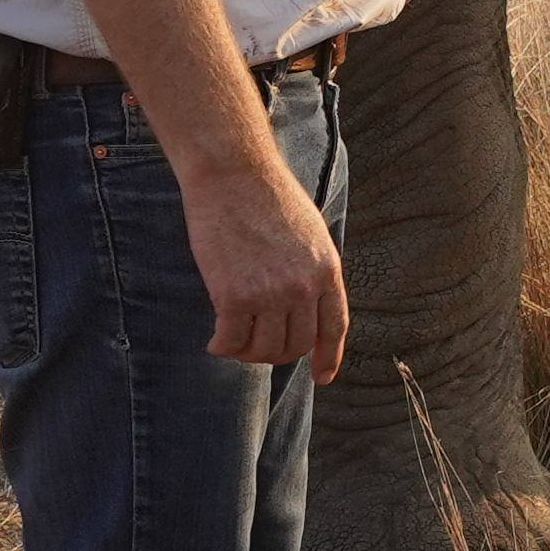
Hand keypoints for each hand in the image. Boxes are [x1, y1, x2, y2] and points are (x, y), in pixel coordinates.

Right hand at [183, 138, 351, 375]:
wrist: (233, 174)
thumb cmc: (266, 197)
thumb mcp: (309, 233)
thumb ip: (311, 271)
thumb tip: (307, 307)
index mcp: (327, 269)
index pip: (334, 327)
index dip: (329, 356)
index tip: (323, 376)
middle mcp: (304, 287)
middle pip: (296, 345)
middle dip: (276, 353)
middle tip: (254, 346)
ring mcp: (270, 294)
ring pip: (264, 349)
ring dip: (247, 353)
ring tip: (233, 341)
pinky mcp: (234, 296)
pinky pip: (231, 341)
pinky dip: (222, 347)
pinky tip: (215, 341)